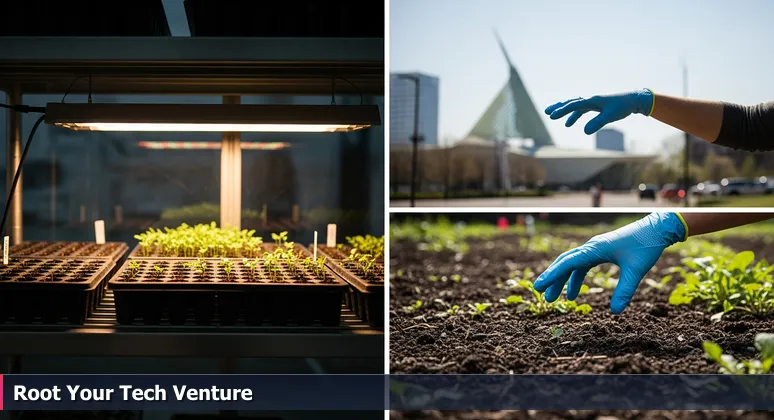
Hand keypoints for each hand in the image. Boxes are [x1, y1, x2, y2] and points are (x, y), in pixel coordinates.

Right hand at [533, 212, 686, 313]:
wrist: (657, 228)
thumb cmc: (646, 246)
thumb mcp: (636, 270)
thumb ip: (624, 291)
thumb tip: (615, 312)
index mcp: (594, 249)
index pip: (567, 263)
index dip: (552, 275)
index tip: (539, 286)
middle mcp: (591, 247)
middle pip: (565, 263)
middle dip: (553, 279)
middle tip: (543, 295)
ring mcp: (595, 248)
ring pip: (572, 265)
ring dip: (563, 280)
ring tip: (556, 298)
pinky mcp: (601, 251)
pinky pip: (582, 265)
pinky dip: (575, 278)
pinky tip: (574, 291)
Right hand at [544, 89, 654, 133]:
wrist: (633, 100)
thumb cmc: (623, 106)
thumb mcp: (610, 116)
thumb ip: (597, 123)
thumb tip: (585, 132)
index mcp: (592, 100)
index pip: (573, 105)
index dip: (562, 110)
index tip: (551, 116)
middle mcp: (590, 100)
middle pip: (570, 102)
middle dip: (559, 107)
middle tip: (547, 112)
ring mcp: (592, 102)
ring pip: (574, 106)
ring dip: (564, 111)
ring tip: (554, 117)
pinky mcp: (596, 106)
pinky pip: (581, 110)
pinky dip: (574, 115)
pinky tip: (570, 124)